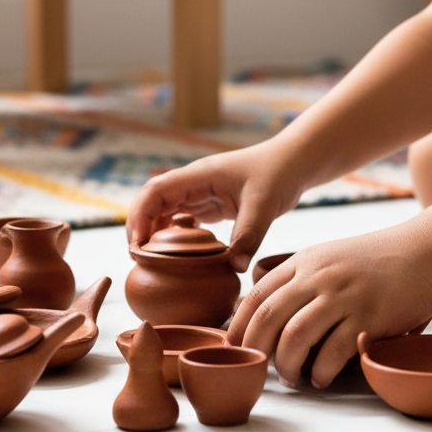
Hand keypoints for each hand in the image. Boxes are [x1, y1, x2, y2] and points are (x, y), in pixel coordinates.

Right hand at [125, 142, 303, 271]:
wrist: (294, 163)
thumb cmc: (279, 174)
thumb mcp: (265, 205)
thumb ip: (249, 236)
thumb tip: (232, 268)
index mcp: (199, 176)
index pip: (156, 191)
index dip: (140, 215)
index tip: (138, 244)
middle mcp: (194, 183)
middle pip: (152, 201)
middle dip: (139, 226)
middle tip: (136, 258)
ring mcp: (201, 193)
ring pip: (164, 210)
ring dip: (153, 232)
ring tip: (150, 261)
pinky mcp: (211, 204)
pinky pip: (182, 219)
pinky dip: (172, 235)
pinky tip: (175, 255)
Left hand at [227, 224, 431, 386]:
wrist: (424, 252)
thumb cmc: (375, 260)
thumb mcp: (328, 257)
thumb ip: (300, 278)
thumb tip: (269, 311)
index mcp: (303, 262)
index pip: (257, 294)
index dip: (240, 323)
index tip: (233, 345)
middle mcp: (317, 276)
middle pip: (268, 316)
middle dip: (255, 348)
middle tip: (257, 367)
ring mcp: (342, 295)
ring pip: (296, 335)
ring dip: (287, 364)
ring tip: (290, 377)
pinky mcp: (368, 316)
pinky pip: (334, 350)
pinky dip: (321, 370)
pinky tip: (320, 378)